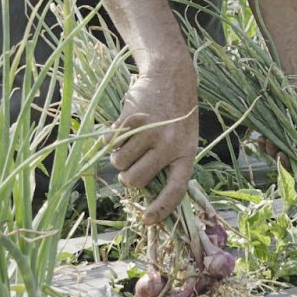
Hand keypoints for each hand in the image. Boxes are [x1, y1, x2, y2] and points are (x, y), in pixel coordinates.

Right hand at [108, 66, 198, 225]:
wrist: (170, 75)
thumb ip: (168, 163)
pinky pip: (110, 143)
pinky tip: (124, 128)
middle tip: (130, 167)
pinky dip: (111, 140)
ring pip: (119, 163)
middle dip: (127, 178)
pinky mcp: (131, 118)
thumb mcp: (182, 138)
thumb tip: (142, 192)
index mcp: (186, 153)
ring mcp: (149, 131)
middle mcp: (169, 145)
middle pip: (136, 180)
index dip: (161, 208)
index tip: (147, 220)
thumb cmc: (175, 114)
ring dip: (118, 157)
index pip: (175, 190)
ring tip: (129, 143)